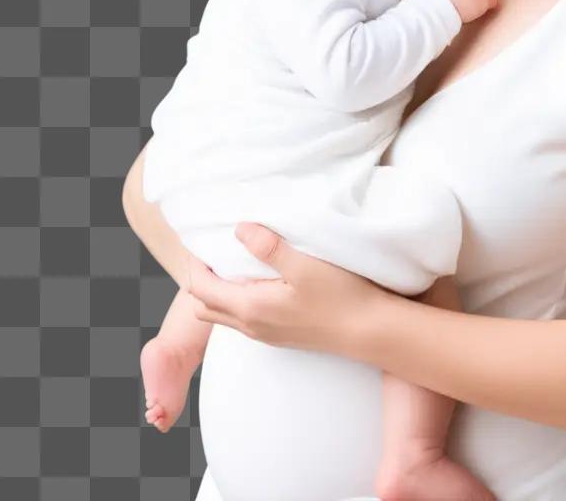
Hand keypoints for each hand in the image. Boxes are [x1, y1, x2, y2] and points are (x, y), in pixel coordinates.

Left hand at [185, 223, 388, 354]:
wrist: (369, 332)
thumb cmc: (341, 297)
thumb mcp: (305, 265)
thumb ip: (269, 247)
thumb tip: (240, 229)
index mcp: (251, 308)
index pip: (201, 289)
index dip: (195, 264)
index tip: (203, 241)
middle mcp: (252, 326)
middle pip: (204, 306)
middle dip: (201, 279)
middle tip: (214, 251)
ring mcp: (265, 335)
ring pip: (224, 315)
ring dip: (219, 291)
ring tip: (235, 262)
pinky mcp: (279, 336)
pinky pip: (243, 319)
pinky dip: (237, 300)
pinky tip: (260, 281)